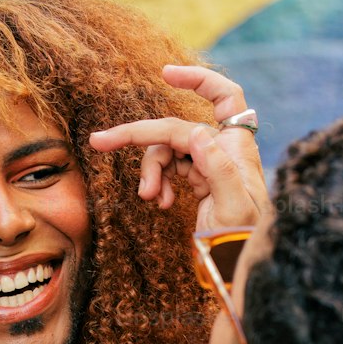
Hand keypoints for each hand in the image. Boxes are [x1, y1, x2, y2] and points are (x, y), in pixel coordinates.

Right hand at [90, 63, 268, 232]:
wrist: (237, 269)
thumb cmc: (241, 241)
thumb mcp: (234, 209)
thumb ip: (219, 169)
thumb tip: (197, 133)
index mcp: (237, 148)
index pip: (223, 97)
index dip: (198, 79)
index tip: (165, 75)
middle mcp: (223, 150)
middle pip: (175, 128)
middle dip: (139, 135)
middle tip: (100, 142)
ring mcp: (208, 166)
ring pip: (167, 151)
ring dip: (151, 170)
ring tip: (149, 197)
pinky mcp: (197, 182)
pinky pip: (169, 171)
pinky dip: (158, 184)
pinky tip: (161, 203)